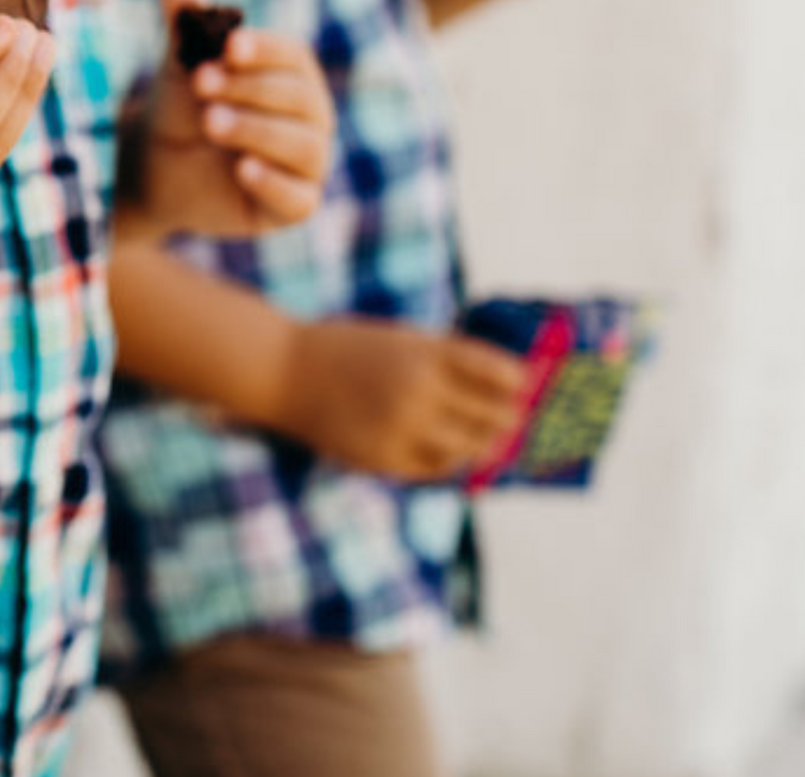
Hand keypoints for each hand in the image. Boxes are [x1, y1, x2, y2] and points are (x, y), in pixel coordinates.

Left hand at [126, 0, 334, 238]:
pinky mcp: (293, 205)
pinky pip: (300, 198)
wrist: (156, 166)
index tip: (229, 46)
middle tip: (201, 82)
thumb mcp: (180, 68)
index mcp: (292, 76)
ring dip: (256, 130)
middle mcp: (310, 117)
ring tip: (211, 121)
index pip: (294, 57)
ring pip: (302, 145)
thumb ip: (185, 28)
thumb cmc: (181, 109)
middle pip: (300, 98)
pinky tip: (242, 169)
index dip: (265, 51)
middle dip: (249, 89)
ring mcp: (306, 163)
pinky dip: (273, 182)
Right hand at [267, 318, 529, 480]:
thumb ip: (445, 358)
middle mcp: (421, 390)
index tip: (524, 387)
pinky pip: (434, 467)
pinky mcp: (383, 457)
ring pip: (469, 447)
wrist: (280, 371)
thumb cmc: (343, 349)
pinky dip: (447, 461)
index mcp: (428, 353)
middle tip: (515, 421)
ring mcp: (402, 427)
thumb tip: (501, 382)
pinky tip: (446, 453)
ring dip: (482, 444)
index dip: (519, 383)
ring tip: (487, 442)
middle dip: (508, 419)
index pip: (501, 373)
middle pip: (494, 415)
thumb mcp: (399, 338)